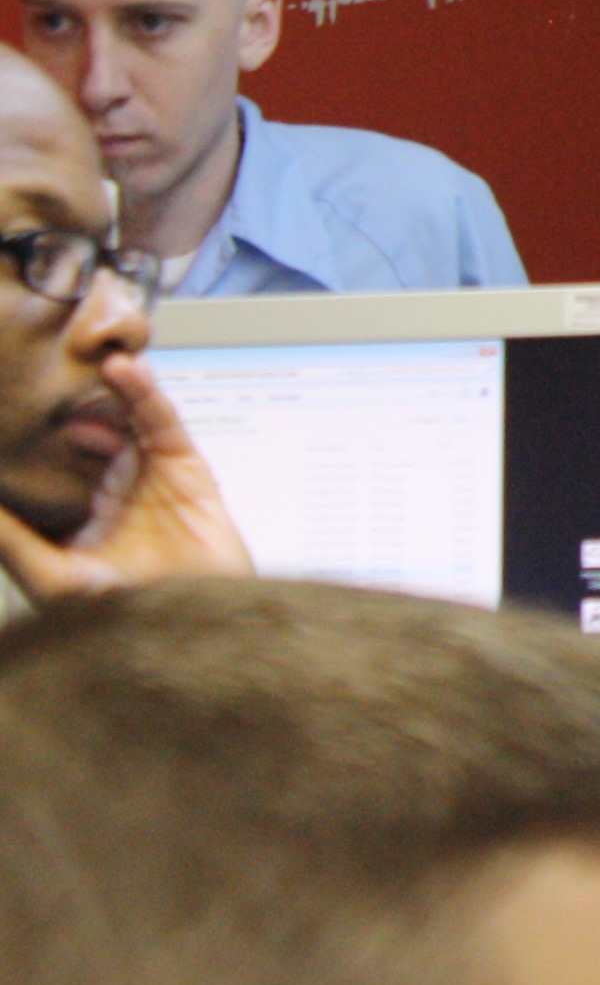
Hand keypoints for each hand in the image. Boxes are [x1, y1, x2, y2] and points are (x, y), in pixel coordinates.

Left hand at [0, 353, 252, 601]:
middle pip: (82, 431)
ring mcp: (146, 476)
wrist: (197, 630)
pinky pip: (161, 420)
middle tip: (36, 373)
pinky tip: (122, 370)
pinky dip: (144, 392)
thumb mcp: (52, 579)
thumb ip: (12, 540)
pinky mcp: (185, 467)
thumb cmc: (122, 619)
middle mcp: (106, 491)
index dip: (26, 438)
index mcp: (71, 516)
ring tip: (79, 354)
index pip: (45, 464)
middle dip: (61, 403)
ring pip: (120, 418)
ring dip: (100, 387)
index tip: (7, 409)